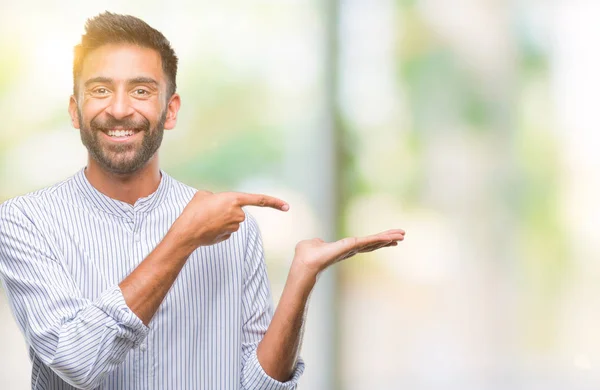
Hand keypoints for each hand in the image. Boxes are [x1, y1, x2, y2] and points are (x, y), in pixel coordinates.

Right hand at [173, 191, 288, 247]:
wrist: (187, 232)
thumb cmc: (194, 211)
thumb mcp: (204, 195)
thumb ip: (216, 197)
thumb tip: (217, 203)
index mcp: (234, 199)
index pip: (259, 200)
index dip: (274, 202)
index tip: (287, 206)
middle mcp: (238, 214)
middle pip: (237, 211)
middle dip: (226, 210)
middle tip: (209, 211)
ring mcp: (234, 227)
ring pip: (231, 221)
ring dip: (220, 219)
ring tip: (205, 219)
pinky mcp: (228, 236)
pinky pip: (225, 229)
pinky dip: (217, 228)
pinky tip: (207, 228)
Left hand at [291, 229, 404, 276]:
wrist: (305, 264)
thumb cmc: (305, 256)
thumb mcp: (312, 244)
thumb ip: (317, 242)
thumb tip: (317, 242)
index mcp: (344, 248)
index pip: (364, 243)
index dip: (377, 240)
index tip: (389, 237)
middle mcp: (351, 250)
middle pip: (373, 243)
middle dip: (387, 239)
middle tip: (402, 235)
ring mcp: (352, 249)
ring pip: (374, 242)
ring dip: (388, 238)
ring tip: (402, 235)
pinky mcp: (351, 247)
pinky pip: (368, 241)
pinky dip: (380, 239)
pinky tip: (391, 237)